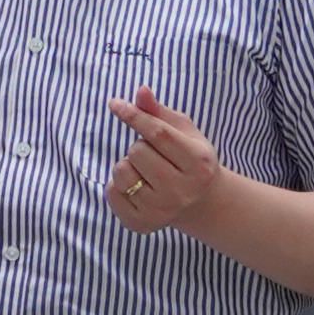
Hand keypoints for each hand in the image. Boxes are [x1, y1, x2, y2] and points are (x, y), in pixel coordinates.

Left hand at [106, 85, 235, 236]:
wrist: (202, 204)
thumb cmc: (190, 160)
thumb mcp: (184, 133)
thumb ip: (160, 113)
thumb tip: (141, 91)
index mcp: (197, 162)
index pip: (158, 133)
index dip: (134, 116)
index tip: (115, 104)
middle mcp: (182, 189)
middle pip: (136, 151)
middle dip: (139, 147)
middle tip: (155, 157)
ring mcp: (161, 209)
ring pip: (121, 170)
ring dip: (127, 165)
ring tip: (145, 172)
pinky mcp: (142, 223)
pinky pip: (111, 193)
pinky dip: (117, 186)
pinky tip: (138, 189)